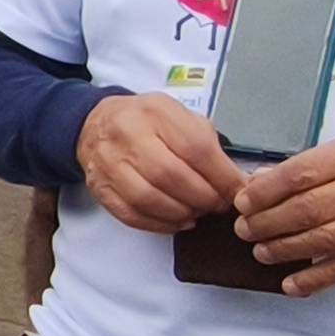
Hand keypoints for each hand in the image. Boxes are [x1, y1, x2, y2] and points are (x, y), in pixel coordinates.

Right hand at [78, 93, 246, 233]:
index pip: (195, 148)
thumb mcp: (179, 117)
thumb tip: (236, 183)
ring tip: (197, 212)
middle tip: (217, 205)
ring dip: (182, 212)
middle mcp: (128, 134)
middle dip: (203, 197)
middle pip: (171, 175)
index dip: (222, 176)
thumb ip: (207, 146)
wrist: (96, 123)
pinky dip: (160, 224)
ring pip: (149, 198)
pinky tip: (178, 221)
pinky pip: (132, 214)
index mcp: (155, 111)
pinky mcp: (99, 187)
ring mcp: (109, 162)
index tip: (238, 191)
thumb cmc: (148, 122)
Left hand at [234, 133, 334, 296]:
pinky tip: (291, 284)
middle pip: (307, 209)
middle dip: (266, 222)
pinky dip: (316, 279)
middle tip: (243, 229)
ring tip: (260, 251)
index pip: (301, 172)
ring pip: (322, 240)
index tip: (242, 200)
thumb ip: (321, 163)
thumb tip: (268, 181)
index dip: (265, 190)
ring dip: (284, 249)